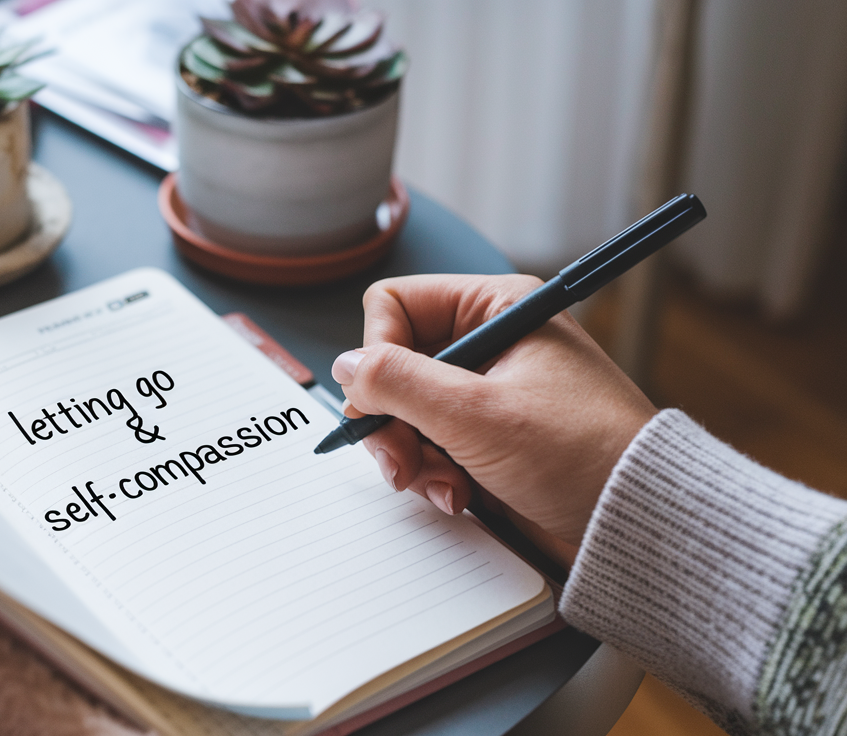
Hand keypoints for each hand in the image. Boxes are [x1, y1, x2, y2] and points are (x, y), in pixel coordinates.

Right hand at [331, 274, 656, 557]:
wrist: (633, 524)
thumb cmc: (581, 456)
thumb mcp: (475, 413)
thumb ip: (397, 382)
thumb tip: (345, 367)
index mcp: (496, 308)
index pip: (394, 305)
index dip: (377, 353)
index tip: (381, 401)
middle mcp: (489, 343)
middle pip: (393, 364)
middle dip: (390, 419)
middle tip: (401, 460)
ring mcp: (486, 394)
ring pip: (405, 411)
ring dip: (411, 456)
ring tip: (442, 486)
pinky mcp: (487, 438)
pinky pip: (429, 445)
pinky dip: (432, 475)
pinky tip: (458, 497)